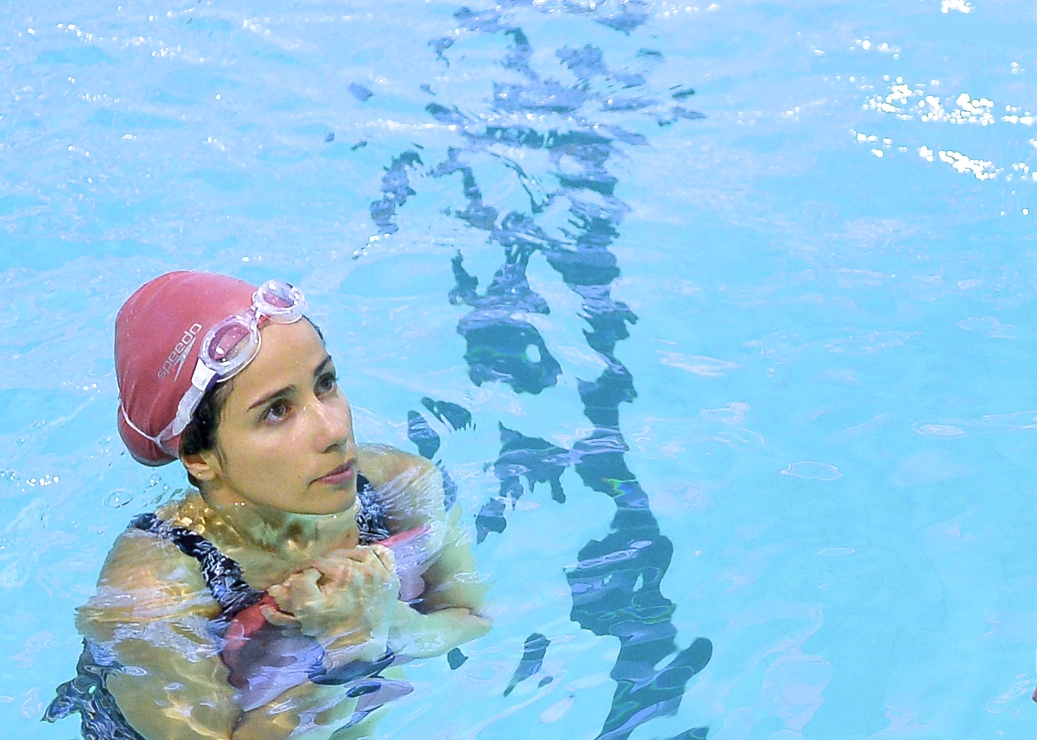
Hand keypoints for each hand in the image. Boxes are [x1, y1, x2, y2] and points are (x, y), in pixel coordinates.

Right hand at [266, 545, 400, 647]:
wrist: (368, 648)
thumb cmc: (336, 632)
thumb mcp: (309, 615)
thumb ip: (295, 593)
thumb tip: (279, 584)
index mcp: (343, 574)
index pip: (316, 562)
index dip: (302, 569)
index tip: (297, 576)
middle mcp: (364, 568)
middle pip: (336, 556)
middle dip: (322, 564)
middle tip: (314, 571)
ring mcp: (381, 572)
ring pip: (358, 551)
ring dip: (344, 556)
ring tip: (334, 564)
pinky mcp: (393, 578)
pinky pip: (382, 554)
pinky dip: (371, 552)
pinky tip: (361, 557)